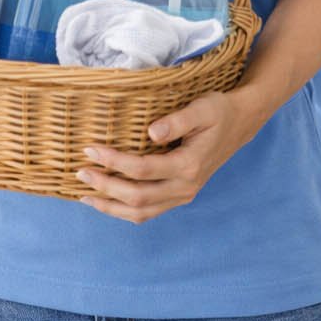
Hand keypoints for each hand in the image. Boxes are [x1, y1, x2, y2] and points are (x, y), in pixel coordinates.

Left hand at [75, 89, 257, 222]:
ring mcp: (182, 195)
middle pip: (137, 196)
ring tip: (85, 195)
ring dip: (110, 206)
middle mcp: (186, 187)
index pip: (142, 169)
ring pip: (141, 212)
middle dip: (105, 186)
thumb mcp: (203, 107)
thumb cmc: (219, 111)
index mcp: (190, 165)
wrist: (239, 124)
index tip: (90, 148)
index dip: (113, 161)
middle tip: (80, 171)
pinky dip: (124, 210)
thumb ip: (178, 120)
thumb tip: (151, 133)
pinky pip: (148, 212)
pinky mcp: (178, 196)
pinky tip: (107, 202)